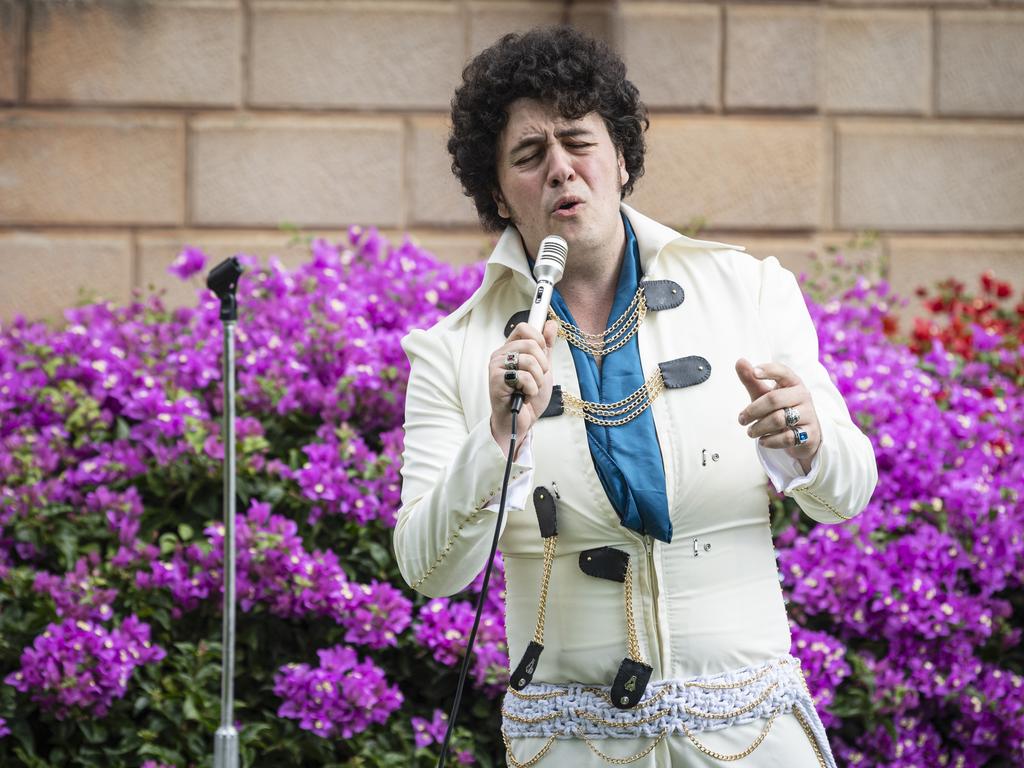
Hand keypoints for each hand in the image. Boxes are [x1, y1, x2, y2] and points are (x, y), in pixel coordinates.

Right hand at [489, 320, 557, 456]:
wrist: (520, 422)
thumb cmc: (528, 396)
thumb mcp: (543, 368)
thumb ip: (546, 346)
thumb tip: (550, 323)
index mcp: (510, 348)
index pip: (525, 327)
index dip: (539, 340)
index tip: (542, 357)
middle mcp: (500, 354)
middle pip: (531, 343)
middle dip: (543, 365)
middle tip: (536, 379)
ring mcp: (496, 367)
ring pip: (529, 360)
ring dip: (538, 380)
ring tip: (530, 389)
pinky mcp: (495, 380)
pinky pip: (524, 376)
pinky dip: (531, 389)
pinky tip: (524, 396)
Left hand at [735, 358, 820, 472]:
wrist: (803, 434)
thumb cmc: (780, 409)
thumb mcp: (764, 394)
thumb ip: (752, 380)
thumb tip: (740, 361)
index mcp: (793, 382)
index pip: (783, 372)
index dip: (769, 370)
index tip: (754, 372)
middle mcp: (803, 396)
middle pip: (774, 399)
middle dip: (753, 410)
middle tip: (741, 420)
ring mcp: (809, 414)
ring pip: (779, 419)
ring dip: (759, 427)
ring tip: (750, 432)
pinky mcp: (810, 434)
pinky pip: (787, 437)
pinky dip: (770, 440)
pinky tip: (763, 441)